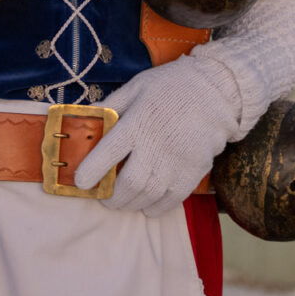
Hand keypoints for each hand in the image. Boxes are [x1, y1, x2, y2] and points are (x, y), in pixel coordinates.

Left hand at [74, 55, 242, 214]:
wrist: (214, 92)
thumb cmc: (170, 87)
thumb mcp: (136, 87)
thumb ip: (111, 105)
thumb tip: (85, 117)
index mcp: (138, 123)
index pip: (109, 153)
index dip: (91, 171)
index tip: (80, 182)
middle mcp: (155, 147)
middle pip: (127, 184)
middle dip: (110, 197)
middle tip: (103, 197)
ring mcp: (176, 164)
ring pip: (147, 197)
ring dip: (129, 204)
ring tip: (121, 201)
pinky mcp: (192, 174)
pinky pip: (170, 202)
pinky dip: (154, 208)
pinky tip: (146, 205)